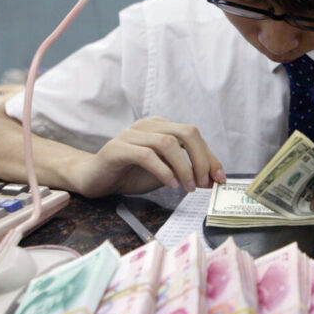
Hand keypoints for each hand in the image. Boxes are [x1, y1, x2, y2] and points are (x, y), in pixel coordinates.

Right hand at [71, 117, 225, 196]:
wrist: (95, 179)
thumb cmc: (132, 174)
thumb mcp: (166, 173)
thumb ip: (187, 171)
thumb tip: (213, 180)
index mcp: (162, 127)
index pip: (194, 135)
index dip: (209, 157)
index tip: (219, 178)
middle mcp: (148, 126)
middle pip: (186, 133)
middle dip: (201, 159)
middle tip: (203, 183)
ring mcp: (131, 134)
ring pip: (168, 143)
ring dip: (184, 168)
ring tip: (187, 188)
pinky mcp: (117, 148)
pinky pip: (146, 155)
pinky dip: (163, 171)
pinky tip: (170, 185)